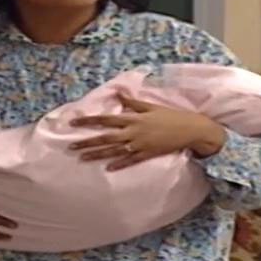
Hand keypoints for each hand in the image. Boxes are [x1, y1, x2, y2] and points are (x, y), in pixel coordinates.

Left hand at [69, 95, 226, 170]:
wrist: (191, 130)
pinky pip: (130, 161)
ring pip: (114, 151)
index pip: (105, 119)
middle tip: (70, 146)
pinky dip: (119, 164)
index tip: (73, 123)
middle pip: (105, 138)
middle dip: (87, 142)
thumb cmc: (170, 116)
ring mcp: (140, 145)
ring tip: (82, 158)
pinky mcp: (147, 155)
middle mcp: (133, 132)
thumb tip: (117, 92)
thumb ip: (131, 102)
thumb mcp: (150, 106)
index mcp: (132, 118)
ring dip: (97, 155)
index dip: (88, 121)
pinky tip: (107, 169)